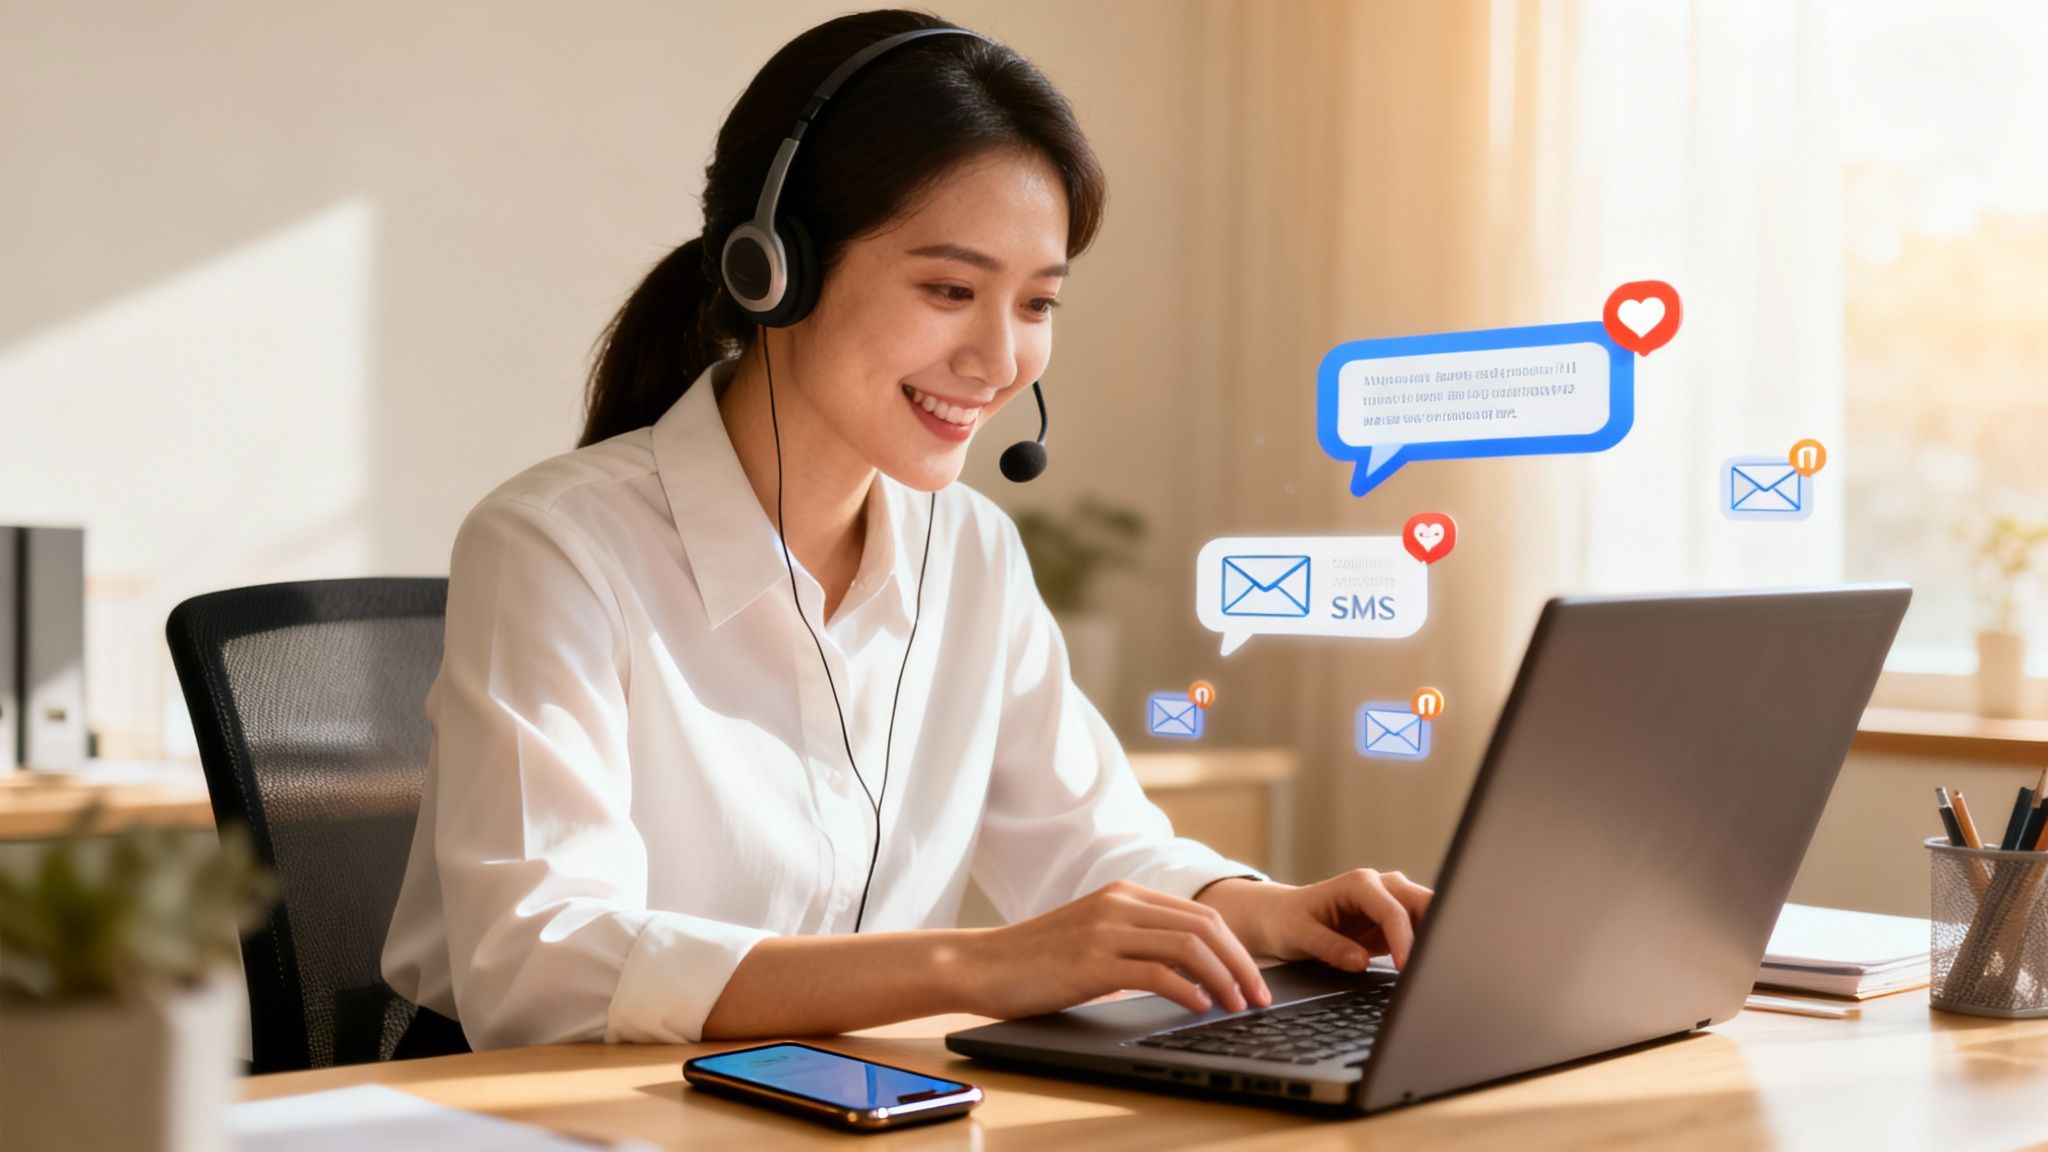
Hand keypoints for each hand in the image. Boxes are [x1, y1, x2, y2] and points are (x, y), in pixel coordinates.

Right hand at [959, 880, 1272, 1018]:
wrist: (980, 965)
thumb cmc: (1035, 961)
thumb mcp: (1093, 938)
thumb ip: (1135, 943)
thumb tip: (1188, 976)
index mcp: (1125, 894)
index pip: (1202, 914)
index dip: (1237, 949)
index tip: (1254, 981)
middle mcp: (1120, 903)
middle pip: (1206, 926)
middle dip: (1242, 965)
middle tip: (1259, 998)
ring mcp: (1106, 929)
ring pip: (1189, 946)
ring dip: (1224, 980)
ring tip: (1237, 1008)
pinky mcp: (1092, 961)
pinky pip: (1157, 972)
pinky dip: (1188, 991)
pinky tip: (1199, 1008)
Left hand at [1196, 870, 1433, 972]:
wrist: (1284, 917)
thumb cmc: (1289, 921)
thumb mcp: (1299, 934)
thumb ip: (1329, 947)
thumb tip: (1361, 962)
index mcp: (1359, 884)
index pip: (1393, 910)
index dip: (1405, 939)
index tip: (1407, 967)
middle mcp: (1381, 887)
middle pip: (1424, 903)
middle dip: (1434, 931)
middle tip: (1435, 967)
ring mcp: (1391, 902)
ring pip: (1430, 915)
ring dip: (1434, 940)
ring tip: (1434, 972)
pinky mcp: (1395, 921)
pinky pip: (1421, 931)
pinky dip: (1427, 948)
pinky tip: (1426, 970)